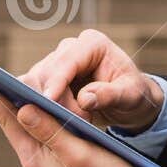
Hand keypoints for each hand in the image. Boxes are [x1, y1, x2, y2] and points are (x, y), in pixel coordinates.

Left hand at [0, 79, 141, 166]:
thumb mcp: (78, 152)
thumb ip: (50, 131)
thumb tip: (22, 110)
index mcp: (37, 161)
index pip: (9, 122)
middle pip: (16, 126)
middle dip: (6, 101)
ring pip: (30, 134)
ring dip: (25, 112)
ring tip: (16, 91)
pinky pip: (44, 142)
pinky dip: (42, 124)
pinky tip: (46, 115)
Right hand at [17, 28, 163, 132]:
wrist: (128, 101)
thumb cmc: (133, 94)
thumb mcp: (130, 96)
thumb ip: (110, 95)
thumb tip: (84, 99)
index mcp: (93, 43)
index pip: (68, 60)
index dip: (56, 80)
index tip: (48, 100)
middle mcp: (70, 48)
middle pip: (46, 70)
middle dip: (53, 98)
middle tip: (73, 122)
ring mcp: (56, 62)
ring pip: (35, 82)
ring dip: (46, 106)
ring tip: (72, 123)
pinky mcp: (47, 79)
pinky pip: (34, 92)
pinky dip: (39, 107)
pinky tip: (50, 122)